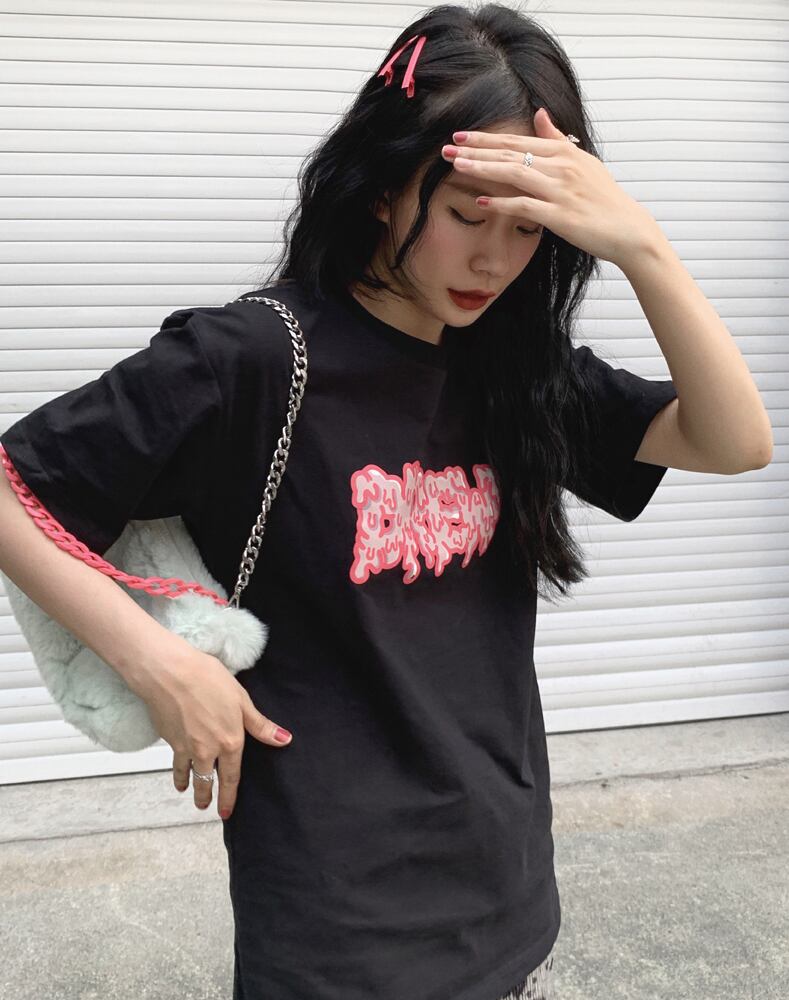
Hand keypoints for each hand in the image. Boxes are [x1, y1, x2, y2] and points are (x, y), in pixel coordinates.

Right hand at [138, 645, 292, 819]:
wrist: (170, 674)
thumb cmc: (208, 679)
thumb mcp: (241, 700)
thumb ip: (260, 725)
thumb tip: (284, 740)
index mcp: (230, 741)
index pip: (232, 776)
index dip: (230, 796)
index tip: (228, 812)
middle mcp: (208, 750)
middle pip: (208, 781)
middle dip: (208, 797)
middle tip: (208, 808)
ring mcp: (186, 748)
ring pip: (191, 776)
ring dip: (194, 789)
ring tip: (195, 800)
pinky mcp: (170, 740)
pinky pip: (176, 764)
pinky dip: (177, 774)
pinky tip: (178, 779)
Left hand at [442, 107, 661, 266]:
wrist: (628, 230)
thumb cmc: (604, 199)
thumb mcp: (583, 163)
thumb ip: (557, 140)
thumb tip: (539, 114)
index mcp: (564, 153)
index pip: (518, 141)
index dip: (487, 138)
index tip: (461, 136)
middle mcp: (561, 167)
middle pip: (511, 153)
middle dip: (476, 149)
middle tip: (447, 148)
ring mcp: (560, 191)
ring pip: (514, 174)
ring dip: (483, 169)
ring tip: (457, 167)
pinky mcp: (560, 216)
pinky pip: (524, 207)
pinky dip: (501, 204)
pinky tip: (481, 203)